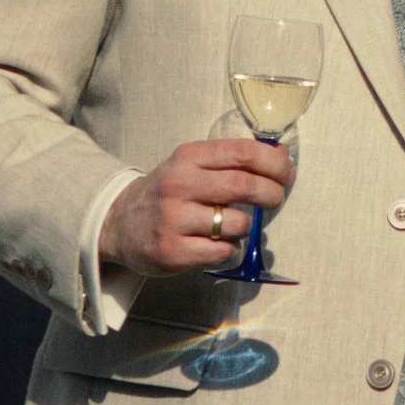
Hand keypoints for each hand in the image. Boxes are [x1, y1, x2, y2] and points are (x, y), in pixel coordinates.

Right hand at [99, 138, 295, 277]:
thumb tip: (282, 156)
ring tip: (233, 226)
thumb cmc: (167, 192)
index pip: (243, 152)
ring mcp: (174, 219)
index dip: (274, 163)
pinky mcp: (173, 251)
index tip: (287, 173)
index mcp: (188, 157)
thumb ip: (230, 161)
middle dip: (271, 194)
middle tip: (276, 199)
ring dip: (246, 227)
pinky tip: (218, 244)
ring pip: (236, 224)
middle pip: (244, 185)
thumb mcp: (190, 165)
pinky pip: (223, 252)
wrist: (118, 223)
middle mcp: (179, 184)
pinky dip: (231, 249)